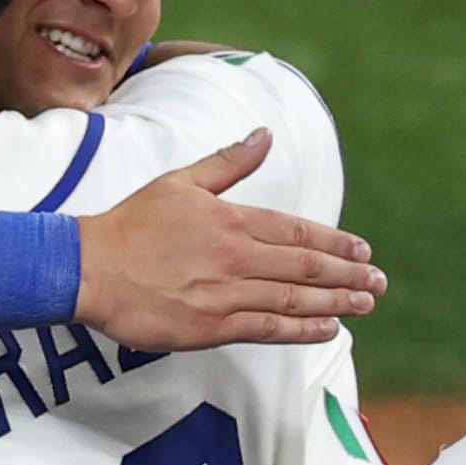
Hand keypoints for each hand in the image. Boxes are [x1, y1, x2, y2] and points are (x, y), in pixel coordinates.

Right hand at [75, 130, 385, 348]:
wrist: (87, 268)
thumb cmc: (131, 224)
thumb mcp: (180, 182)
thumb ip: (227, 163)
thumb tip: (263, 135)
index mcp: (231, 220)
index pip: (298, 231)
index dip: (336, 242)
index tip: (363, 249)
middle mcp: (236, 256)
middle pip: (306, 266)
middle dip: (348, 274)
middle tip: (378, 281)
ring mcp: (226, 294)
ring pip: (294, 299)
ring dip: (336, 301)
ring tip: (365, 302)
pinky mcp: (211, 327)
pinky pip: (268, 329)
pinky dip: (302, 329)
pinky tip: (329, 328)